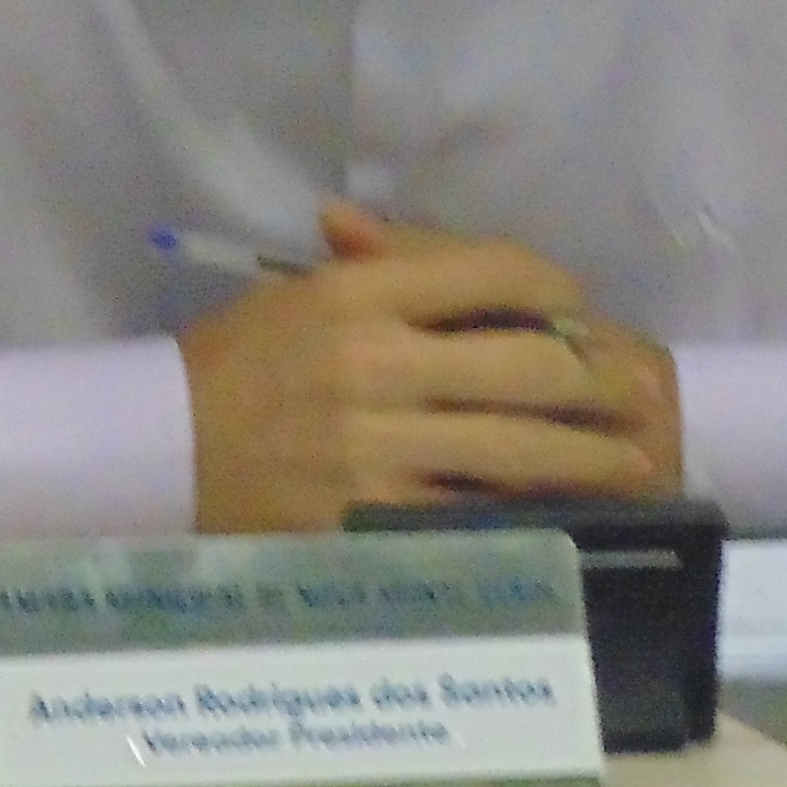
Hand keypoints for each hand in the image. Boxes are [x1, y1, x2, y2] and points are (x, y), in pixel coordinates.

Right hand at [180, 200, 684, 532]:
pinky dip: (527, 513)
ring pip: (517, 449)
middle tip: (637, 392)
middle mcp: (373, 365)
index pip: (490, 270)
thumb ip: (385, 269)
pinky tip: (564, 514)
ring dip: (589, 457)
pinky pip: (473, 515)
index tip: (576, 305)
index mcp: (355, 295)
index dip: (553, 284)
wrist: (149, 457)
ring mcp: (374, 449)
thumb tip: (480, 264)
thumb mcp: (297, 297)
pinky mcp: (368, 522)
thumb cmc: (229, 369)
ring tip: (634, 460)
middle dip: (596, 380)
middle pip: (527, 362)